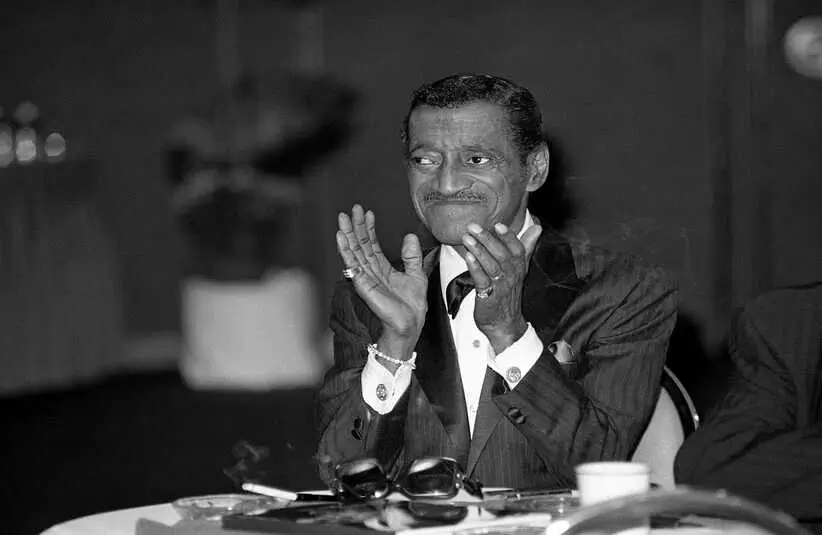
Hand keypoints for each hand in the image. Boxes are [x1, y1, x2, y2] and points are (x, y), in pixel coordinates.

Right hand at [337, 204, 427, 357]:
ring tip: (343, 218)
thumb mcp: (416, 275)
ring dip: (347, 234)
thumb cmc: (412, 307)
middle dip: (356, 227)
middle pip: (360, 245)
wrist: (410, 325)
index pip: (372, 245)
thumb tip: (410, 236)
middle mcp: (371, 272)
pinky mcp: (363, 285)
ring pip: (353, 252)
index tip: (368, 213)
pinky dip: (345, 250)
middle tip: (352, 209)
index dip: (369, 229)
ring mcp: (365, 278)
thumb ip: (412, 256)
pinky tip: (341, 237)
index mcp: (382, 269)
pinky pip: (352, 265)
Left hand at [461, 222, 541, 353]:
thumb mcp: (520, 268)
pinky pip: (482, 281)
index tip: (499, 225)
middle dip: (487, 239)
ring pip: (491, 266)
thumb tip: (537, 227)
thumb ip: (526, 246)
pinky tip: (468, 258)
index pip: (517, 249)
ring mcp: (500, 287)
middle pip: (502, 255)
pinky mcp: (488, 297)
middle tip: (473, 227)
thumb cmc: (509, 293)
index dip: (509, 237)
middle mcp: (511, 276)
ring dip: (478, 251)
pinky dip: (475, 269)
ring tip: (467, 238)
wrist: (505, 323)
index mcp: (519, 267)